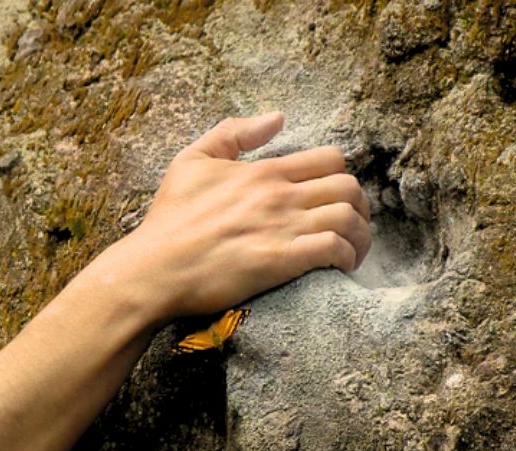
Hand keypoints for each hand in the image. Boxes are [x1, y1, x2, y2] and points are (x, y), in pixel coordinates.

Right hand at [115, 112, 370, 319]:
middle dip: (360, 207)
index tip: (334, 197)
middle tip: (350, 226)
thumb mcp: (190, 160)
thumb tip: (277, 118)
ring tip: (352, 252)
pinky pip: (333, 249)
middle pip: (349, 188)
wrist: (155, 268)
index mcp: (263, 170)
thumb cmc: (170, 219)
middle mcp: (278, 195)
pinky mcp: (280, 261)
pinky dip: (346, 257)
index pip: (331, 159)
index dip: (342, 176)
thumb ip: (233, 133)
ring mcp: (282, 227)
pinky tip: (339, 267)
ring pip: (349, 219)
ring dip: (359, 236)